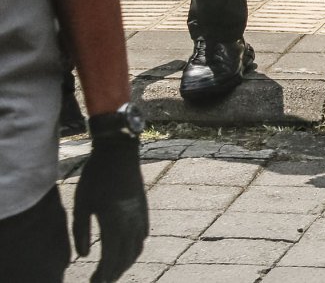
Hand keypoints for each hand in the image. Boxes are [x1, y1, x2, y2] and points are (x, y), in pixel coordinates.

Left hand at [72, 135, 146, 281]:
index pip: (110, 259)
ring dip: (125, 264)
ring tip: (113, 272)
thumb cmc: (96, 178)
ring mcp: (140, 216)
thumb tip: (83, 256)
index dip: (102, 275)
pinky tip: (127, 252)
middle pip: (125, 258)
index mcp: (115, 223)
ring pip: (137, 249)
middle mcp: (131, 223)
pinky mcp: (144, 209)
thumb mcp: (81, 205)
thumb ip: (81, 232)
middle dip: (113, 274)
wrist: (119, 154)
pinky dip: (135, 250)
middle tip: (100, 282)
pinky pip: (142, 237)